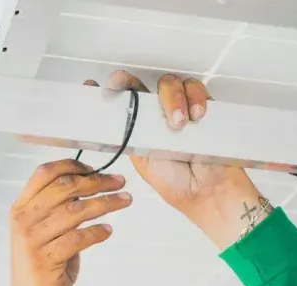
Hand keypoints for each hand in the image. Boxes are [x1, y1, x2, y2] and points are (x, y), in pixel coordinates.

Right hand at [0, 160, 130, 285]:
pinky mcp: (45, 261)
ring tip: (125, 201)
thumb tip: (91, 183)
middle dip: (97, 182)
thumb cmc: (45, 269)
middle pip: (64, 187)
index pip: (44, 173)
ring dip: (106, 203)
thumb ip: (60, 210)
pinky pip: (78, 238)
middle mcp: (23, 221)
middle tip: (120, 182)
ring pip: (75, 211)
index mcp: (21, 208)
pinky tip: (108, 231)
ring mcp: (31, 241)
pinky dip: (98, 232)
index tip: (97, 168)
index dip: (72, 165)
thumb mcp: (47, 233)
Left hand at [86, 71, 253, 211]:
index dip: (106, 89)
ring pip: (169, 83)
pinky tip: (196, 114)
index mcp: (137, 125)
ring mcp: (179, 108)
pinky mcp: (201, 106)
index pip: (120, 99)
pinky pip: (196, 89)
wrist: (206, 191)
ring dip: (172, 98)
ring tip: (178, 123)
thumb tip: (105, 120)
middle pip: (141, 83)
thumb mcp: (140, 158)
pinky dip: (196, 97)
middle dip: (129, 82)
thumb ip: (126, 136)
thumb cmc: (175, 182)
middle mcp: (156, 114)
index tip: (91, 86)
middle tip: (123, 87)